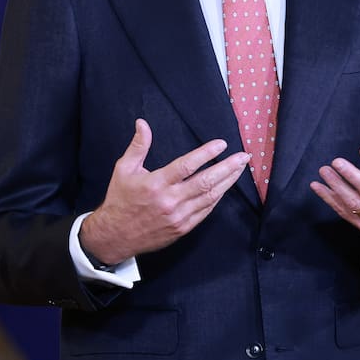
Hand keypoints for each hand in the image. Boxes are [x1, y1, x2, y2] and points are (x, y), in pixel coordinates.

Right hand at [80, 119, 249, 263]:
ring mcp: (178, 217)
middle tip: (243, 157)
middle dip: (228, 168)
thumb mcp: (124, 169)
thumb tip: (143, 123)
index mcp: (156, 184)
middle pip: (205, 182)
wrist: (115, 236)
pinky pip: (205, 211)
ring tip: (240, 169)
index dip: (206, 153)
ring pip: (210, 197)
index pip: (186, 166)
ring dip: (228, 182)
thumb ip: (138, 146)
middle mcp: (170, 200)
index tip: (221, 144)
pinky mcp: (183, 228)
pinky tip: (225, 188)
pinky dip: (217, 198)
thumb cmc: (120, 200)